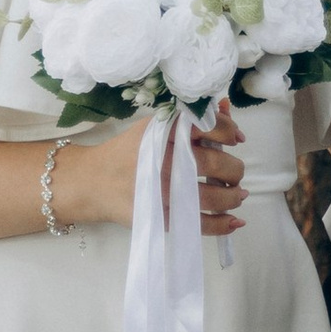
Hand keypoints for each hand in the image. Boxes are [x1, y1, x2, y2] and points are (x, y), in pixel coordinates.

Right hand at [56, 109, 247, 237]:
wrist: (92, 181)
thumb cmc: (127, 151)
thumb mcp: (155, 127)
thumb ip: (190, 118)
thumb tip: (226, 107)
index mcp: (162, 133)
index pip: (204, 125)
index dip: (228, 131)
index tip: (236, 139)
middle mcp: (163, 160)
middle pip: (213, 163)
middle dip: (234, 169)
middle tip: (236, 174)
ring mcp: (161, 191)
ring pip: (210, 196)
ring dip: (233, 196)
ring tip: (238, 194)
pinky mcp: (160, 217)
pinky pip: (197, 224)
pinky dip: (221, 225)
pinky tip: (234, 222)